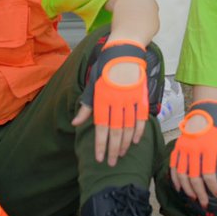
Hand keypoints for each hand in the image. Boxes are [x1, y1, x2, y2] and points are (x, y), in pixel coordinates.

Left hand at [73, 39, 151, 166]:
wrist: (124, 52)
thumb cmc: (104, 70)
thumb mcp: (92, 86)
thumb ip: (86, 107)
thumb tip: (75, 124)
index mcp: (103, 100)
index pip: (101, 128)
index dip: (101, 145)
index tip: (100, 158)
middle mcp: (117, 102)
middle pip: (116, 132)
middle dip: (113, 150)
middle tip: (111, 163)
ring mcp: (131, 100)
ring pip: (129, 128)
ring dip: (125, 143)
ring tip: (121, 155)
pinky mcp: (141, 97)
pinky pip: (141, 118)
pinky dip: (139, 131)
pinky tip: (135, 141)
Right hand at [170, 100, 216, 211]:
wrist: (205, 111)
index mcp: (208, 147)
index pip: (208, 173)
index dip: (212, 187)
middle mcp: (193, 148)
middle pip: (194, 177)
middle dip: (199, 192)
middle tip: (205, 202)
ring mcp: (183, 147)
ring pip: (181, 174)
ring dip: (187, 188)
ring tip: (193, 197)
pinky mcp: (177, 146)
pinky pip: (173, 165)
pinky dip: (175, 178)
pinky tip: (179, 188)